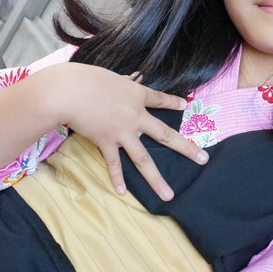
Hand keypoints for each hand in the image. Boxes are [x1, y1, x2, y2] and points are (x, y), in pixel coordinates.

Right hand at [50, 62, 207, 199]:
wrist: (69, 92)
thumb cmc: (85, 78)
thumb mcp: (108, 77)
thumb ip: (119, 84)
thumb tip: (126, 81)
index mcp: (136, 94)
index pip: (159, 100)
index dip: (173, 102)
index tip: (185, 104)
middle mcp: (135, 116)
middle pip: (166, 135)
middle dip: (187, 148)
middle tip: (203, 159)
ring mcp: (122, 132)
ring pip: (143, 159)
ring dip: (156, 179)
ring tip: (169, 195)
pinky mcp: (106, 141)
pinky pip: (114, 164)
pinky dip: (117, 179)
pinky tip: (123, 193)